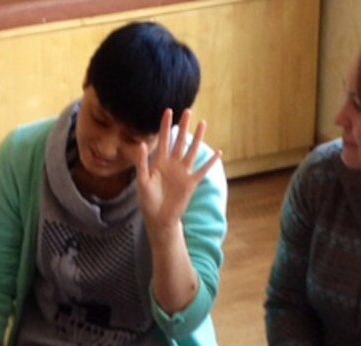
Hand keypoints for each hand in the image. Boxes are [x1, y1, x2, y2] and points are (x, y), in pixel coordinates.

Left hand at [136, 109, 219, 234]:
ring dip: (198, 138)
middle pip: (180, 141)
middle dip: (183, 126)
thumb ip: (142, 163)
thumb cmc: (148, 201)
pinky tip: (218, 152)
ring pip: (192, 151)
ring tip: (203, 124)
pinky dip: (210, 162)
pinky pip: (202, 171)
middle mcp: (173, 164)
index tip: (168, 111)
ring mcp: (183, 173)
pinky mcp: (191, 183)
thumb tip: (141, 143)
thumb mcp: (142, 181)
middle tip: (188, 111)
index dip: (165, 126)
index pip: (163, 140)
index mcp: (159, 162)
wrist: (158, 219)